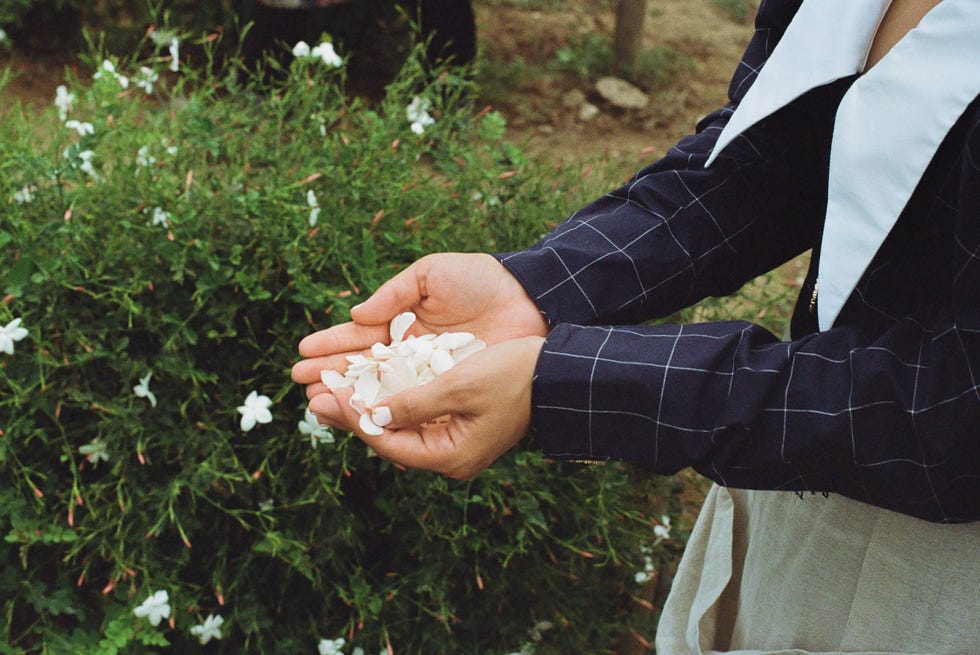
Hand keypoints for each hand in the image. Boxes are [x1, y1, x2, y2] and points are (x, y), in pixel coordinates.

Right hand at [291, 253, 547, 398]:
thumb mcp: (432, 275)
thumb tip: (356, 317)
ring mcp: (430, 375)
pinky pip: (414, 405)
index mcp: (404, 323)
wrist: (528, 298)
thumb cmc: (481, 281)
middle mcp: (412, 353)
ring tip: (318, 403)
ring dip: (350, 397)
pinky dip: (388, 412)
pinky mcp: (450, 392)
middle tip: (300, 385)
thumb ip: (394, 293)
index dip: (332, 346)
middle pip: (364, 368)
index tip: (302, 354)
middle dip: (331, 375)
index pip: (360, 338)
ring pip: (382, 391)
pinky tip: (363, 418)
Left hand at [311, 336, 545, 478]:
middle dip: (351, 416)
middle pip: (388, 438)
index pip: (389, 441)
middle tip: (313, 396)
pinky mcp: (457, 424)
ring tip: (329, 390)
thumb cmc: (514, 376)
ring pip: (398, 425)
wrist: (557, 373)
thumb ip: (415, 402)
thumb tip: (374, 414)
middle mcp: (449, 456)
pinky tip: (367, 385)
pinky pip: (414, 416)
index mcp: (451, 456)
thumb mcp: (460, 385)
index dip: (355, 418)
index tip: (327, 395)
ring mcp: (453, 441)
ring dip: (366, 406)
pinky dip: (389, 400)